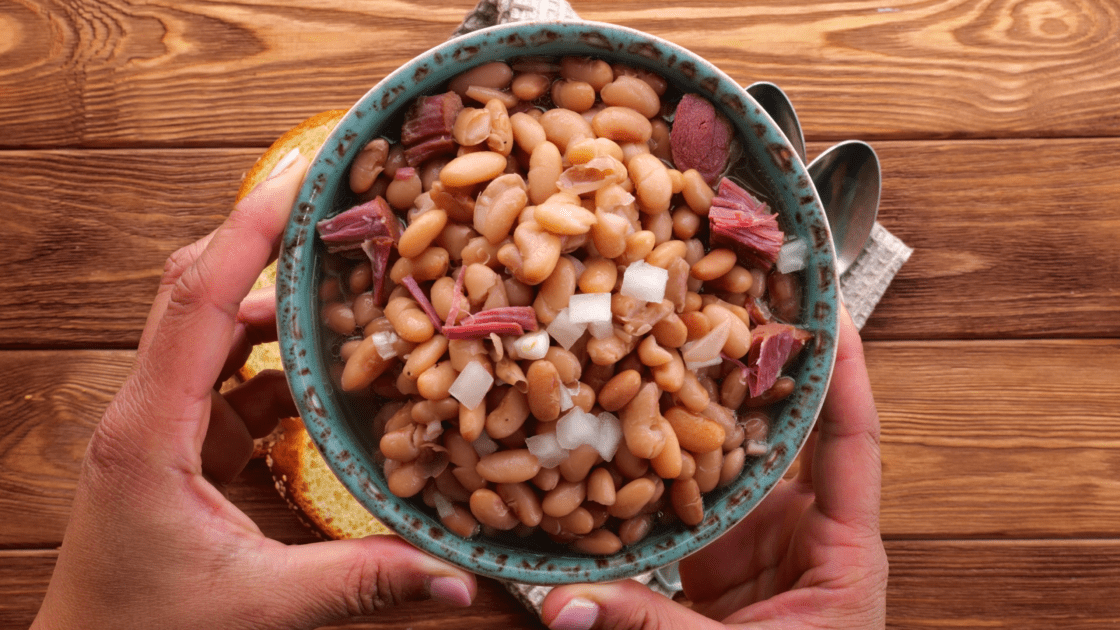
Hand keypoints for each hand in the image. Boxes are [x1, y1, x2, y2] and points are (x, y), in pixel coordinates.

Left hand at [32, 154, 475, 629]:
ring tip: (347, 276)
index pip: (197, 298)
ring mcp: (162, 423)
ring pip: (215, 327)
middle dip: (265, 238)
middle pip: (198, 288)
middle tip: (337, 202)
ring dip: (276, 299)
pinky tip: (332, 368)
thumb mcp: (260, 606)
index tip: (302, 174)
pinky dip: (281, 360)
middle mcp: (147, 410)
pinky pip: (233, 377)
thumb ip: (362, 581)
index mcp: (150, 431)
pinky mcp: (181, 443)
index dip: (249, 229)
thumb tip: (458, 574)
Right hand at [541, 305, 887, 628]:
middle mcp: (802, 534)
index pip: (850, 442)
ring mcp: (753, 544)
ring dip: (697, 412)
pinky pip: (683, 504)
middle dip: (753, 369)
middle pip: (782, 436)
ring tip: (666, 345)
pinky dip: (656, 469)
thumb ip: (650, 628)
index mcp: (843, 553)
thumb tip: (560, 603)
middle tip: (726, 301)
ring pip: (724, 464)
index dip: (843, 374)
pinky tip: (624, 429)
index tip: (830, 311)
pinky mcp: (710, 564)